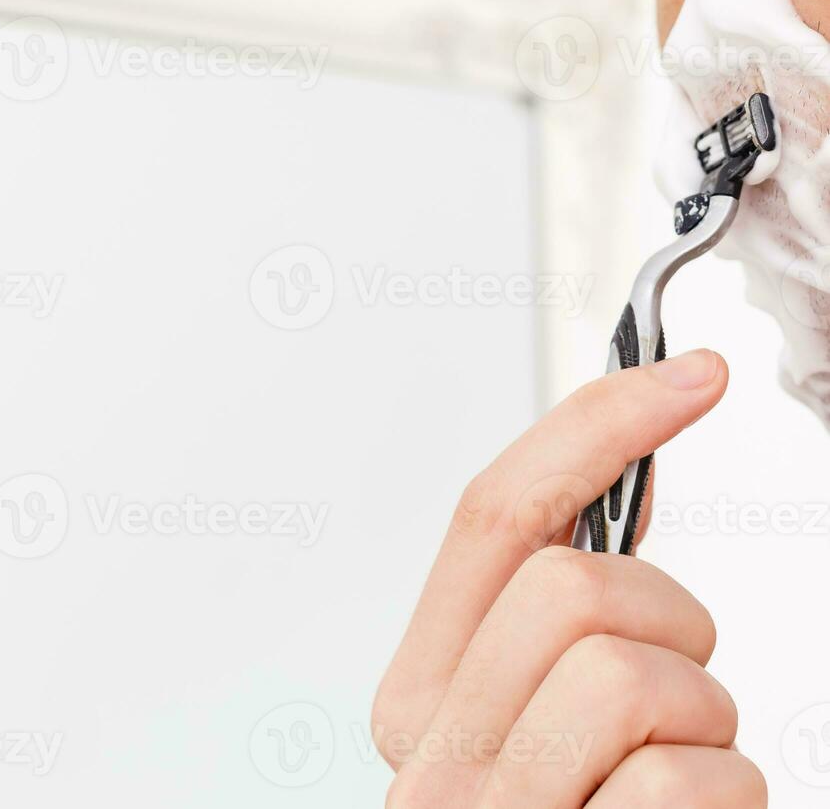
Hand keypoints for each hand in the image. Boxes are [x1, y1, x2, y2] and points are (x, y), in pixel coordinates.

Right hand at [373, 349, 766, 807]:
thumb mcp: (533, 721)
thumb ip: (548, 620)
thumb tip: (621, 476)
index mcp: (419, 699)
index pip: (492, 520)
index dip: (595, 429)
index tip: (689, 379)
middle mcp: (436, 756)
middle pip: (575, 588)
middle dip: (671, 622)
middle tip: (675, 692)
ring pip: (635, 675)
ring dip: (703, 728)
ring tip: (671, 784)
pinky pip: (693, 787)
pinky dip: (727, 806)